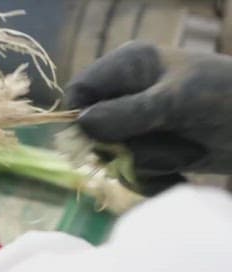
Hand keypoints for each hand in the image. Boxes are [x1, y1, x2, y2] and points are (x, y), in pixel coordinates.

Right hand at [65, 41, 231, 194]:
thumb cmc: (224, 97)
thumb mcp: (175, 101)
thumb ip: (127, 113)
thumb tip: (83, 125)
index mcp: (127, 67)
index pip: (80, 91)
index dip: (80, 116)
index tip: (94, 139)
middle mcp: (126, 95)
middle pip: (92, 130)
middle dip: (121, 146)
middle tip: (155, 145)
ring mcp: (137, 126)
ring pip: (112, 157)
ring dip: (146, 163)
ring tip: (184, 152)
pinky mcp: (150, 152)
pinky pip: (130, 173)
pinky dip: (153, 179)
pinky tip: (180, 172)